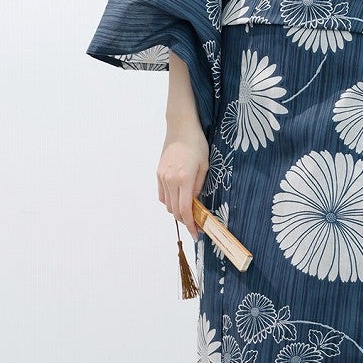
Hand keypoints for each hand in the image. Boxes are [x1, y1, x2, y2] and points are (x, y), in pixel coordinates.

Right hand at [157, 120, 208, 239]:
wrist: (181, 128)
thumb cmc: (197, 144)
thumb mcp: (205, 166)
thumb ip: (198, 186)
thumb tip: (195, 202)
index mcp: (184, 179)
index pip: (185, 210)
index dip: (191, 225)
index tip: (196, 234)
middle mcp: (170, 180)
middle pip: (175, 210)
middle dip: (185, 221)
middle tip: (195, 225)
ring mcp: (162, 177)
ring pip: (167, 204)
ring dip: (177, 211)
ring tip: (188, 210)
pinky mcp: (158, 174)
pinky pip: (162, 195)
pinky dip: (169, 201)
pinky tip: (178, 199)